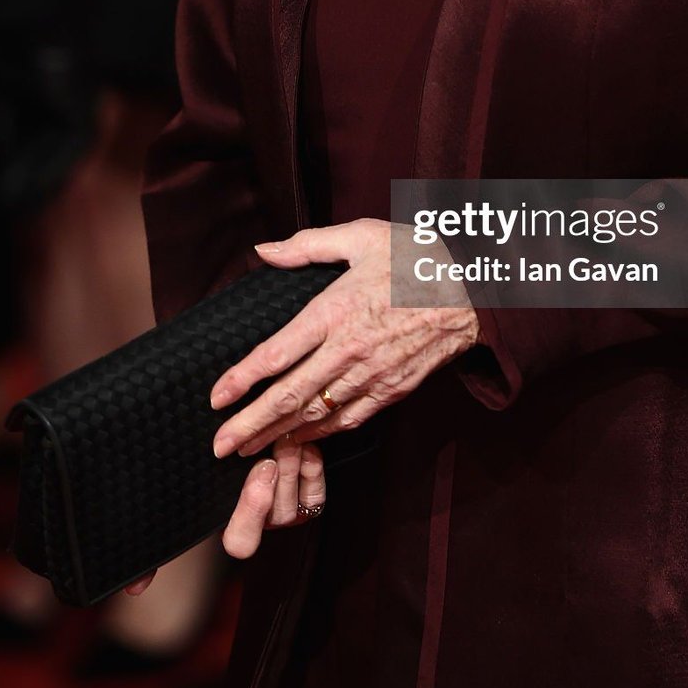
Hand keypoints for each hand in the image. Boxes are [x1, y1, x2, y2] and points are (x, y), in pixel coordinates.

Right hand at [123, 435, 325, 592]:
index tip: (257, 473)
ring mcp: (287, 509)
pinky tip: (308, 446)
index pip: (242, 542)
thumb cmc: (207, 471)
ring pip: (297, 502)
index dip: (252, 512)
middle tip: (275, 452)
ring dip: (295, 470)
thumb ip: (156, 551)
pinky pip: (318, 491)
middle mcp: (262, 523)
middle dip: (278, 483)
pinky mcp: (309, 494)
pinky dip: (314, 470)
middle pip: (277, 516)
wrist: (244, 436)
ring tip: (288, 439)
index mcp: (232, 528)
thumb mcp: (182, 501)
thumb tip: (133, 592)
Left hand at [208, 220, 481, 461]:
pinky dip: (319, 436)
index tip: (215, 398)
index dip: (242, 379)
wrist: (472, 293)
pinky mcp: (391, 391)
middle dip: (250, 425)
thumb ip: (307, 245)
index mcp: (336, 309)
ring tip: (247, 452)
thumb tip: (262, 249)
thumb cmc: (414, 258)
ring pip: (316, 415)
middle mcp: (349, 349)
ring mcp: (371, 375)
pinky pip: (348, 421)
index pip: (277, 353)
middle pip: (289, 396)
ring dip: (277, 436)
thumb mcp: (361, 235)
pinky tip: (297, 441)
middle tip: (218, 446)